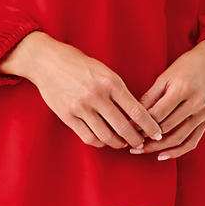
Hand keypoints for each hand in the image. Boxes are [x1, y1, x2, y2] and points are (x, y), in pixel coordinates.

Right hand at [0, 31, 164, 149]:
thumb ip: (119, 91)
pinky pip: (88, 137)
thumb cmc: (79, 64)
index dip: (150, 126)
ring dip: (118, 144)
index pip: (137, 111)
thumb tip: (136, 114)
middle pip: (124, 128)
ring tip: (123, 144)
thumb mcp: (104, 71)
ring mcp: (81, 107)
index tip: (157, 134)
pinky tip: (104, 140)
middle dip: (136, 140)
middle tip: (141, 144)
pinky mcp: (67, 116)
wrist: (47, 61)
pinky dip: (100, 143)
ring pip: (106, 136)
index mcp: (111, 82)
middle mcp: (97, 95)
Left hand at [125, 39, 204, 159]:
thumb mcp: (165, 76)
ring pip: (178, 138)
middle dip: (147, 138)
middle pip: (167, 128)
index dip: (141, 124)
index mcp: (182, 89)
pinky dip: (177, 152)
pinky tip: (162, 155)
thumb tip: (133, 116)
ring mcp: (203, 114)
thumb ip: (150, 97)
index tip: (127, 128)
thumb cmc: (186, 67)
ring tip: (142, 151)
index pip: (158, 114)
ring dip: (158, 148)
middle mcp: (195, 103)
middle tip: (131, 143)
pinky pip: (192, 142)